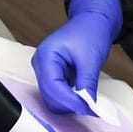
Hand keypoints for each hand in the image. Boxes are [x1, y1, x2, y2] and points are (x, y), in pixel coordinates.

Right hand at [32, 0, 122, 115]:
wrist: (92, 21)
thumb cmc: (90, 32)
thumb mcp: (90, 59)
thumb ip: (86, 84)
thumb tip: (88, 107)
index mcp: (46, 55)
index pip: (52, 87)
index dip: (70, 101)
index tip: (88, 109)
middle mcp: (40, 64)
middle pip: (49, 96)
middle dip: (70, 104)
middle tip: (92, 107)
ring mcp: (44, 70)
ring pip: (52, 99)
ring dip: (70, 104)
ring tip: (89, 101)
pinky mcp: (51, 75)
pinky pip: (57, 94)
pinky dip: (70, 99)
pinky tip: (83, 97)